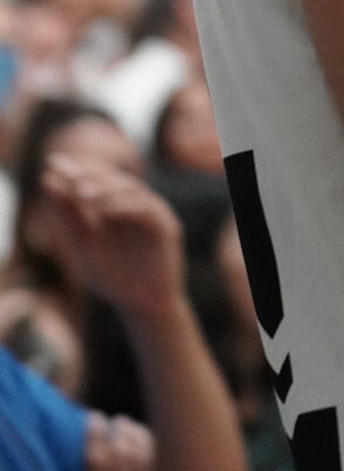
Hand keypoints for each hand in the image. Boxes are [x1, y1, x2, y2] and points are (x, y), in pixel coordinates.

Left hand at [38, 157, 183, 320]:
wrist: (139, 306)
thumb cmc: (111, 278)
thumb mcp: (78, 247)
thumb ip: (64, 216)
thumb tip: (47, 179)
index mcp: (116, 205)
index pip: (97, 178)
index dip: (76, 169)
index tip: (51, 164)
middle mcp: (136, 204)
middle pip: (114, 178)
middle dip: (91, 175)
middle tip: (70, 178)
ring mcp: (154, 213)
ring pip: (132, 189)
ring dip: (106, 188)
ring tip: (81, 194)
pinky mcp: (167, 227)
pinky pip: (148, 209)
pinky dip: (125, 206)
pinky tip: (103, 210)